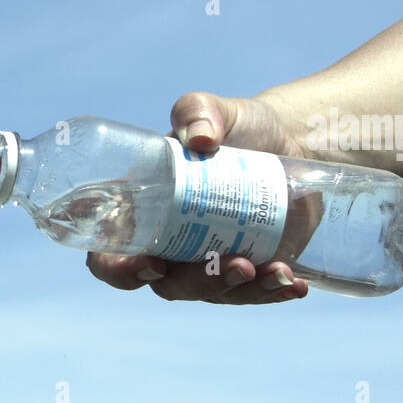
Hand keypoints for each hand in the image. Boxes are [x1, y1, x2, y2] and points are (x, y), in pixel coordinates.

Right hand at [86, 92, 311, 303]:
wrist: (289, 140)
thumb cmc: (237, 126)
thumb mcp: (213, 109)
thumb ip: (197, 112)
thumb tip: (201, 140)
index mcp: (140, 213)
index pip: (109, 256)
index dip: (120, 271)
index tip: (152, 265)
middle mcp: (167, 246)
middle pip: (166, 285)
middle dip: (199, 283)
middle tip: (236, 264)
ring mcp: (206, 263)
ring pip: (212, 293)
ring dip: (241, 290)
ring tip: (276, 270)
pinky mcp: (245, 270)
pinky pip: (252, 293)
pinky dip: (273, 292)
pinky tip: (294, 284)